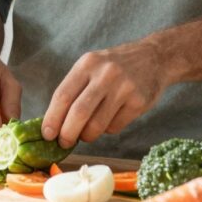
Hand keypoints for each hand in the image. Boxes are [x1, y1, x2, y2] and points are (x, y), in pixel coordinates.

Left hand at [42, 40, 166, 147]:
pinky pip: (115, 127)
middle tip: (64, 142)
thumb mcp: (92, 67)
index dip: (52, 118)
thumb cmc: (114, 67)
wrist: (154, 58)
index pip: (63, 95)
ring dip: (87, 136)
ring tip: (86, 134)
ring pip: (97, 125)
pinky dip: (107, 130)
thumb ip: (74, 89)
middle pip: (79, 112)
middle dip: (67, 133)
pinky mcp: (138, 102)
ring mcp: (124, 88)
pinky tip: (109, 120)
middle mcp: (105, 74)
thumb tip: (54, 123)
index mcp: (87, 64)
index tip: (47, 134)